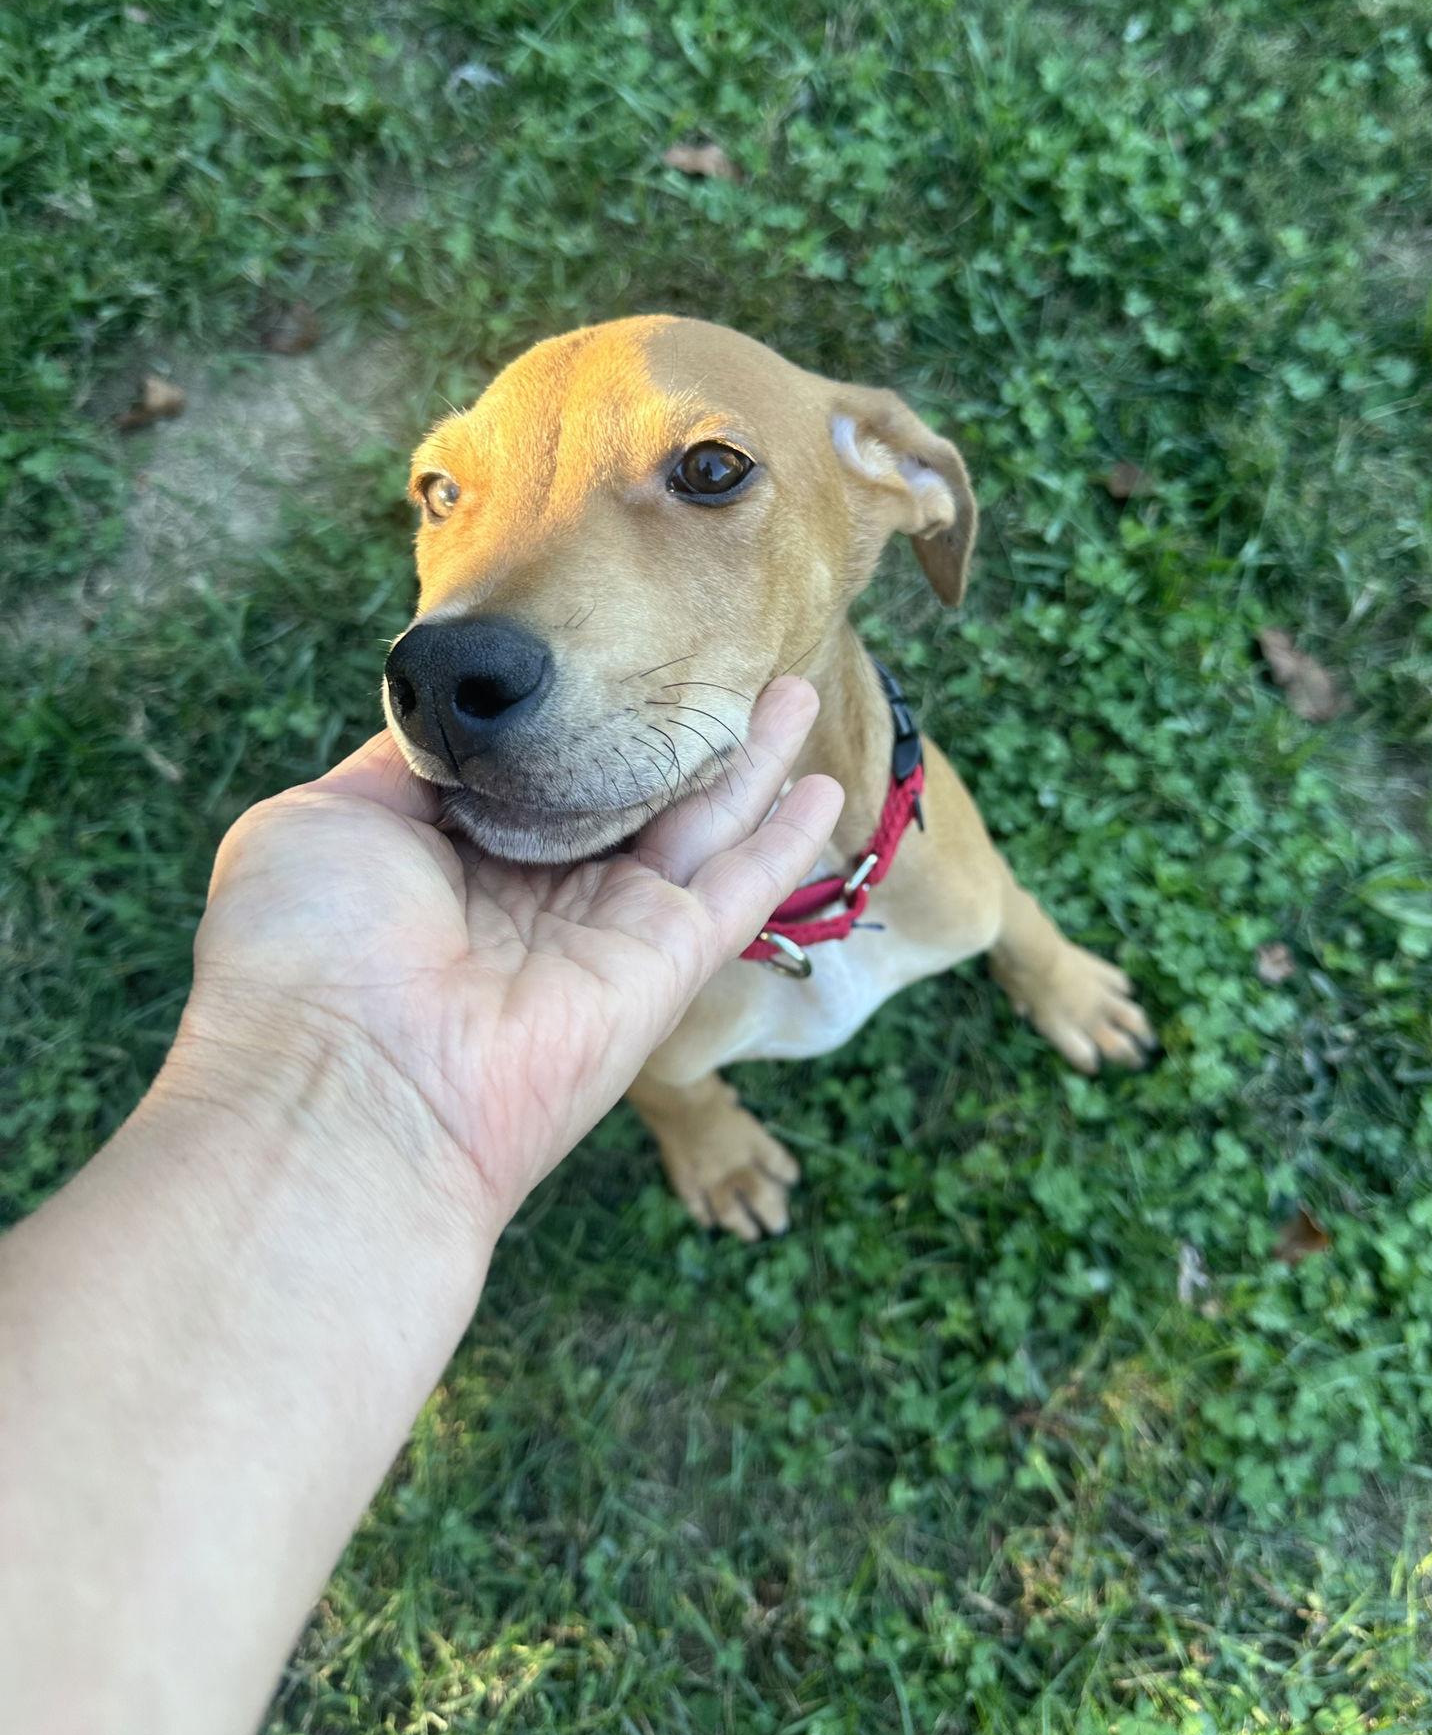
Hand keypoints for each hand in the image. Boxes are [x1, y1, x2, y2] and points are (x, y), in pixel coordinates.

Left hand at [165, 678, 840, 1242]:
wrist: (345, 1083)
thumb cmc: (306, 952)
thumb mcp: (326, 819)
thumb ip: (403, 767)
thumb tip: (455, 725)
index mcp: (447, 863)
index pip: (531, 776)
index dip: (569, 715)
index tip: (600, 651)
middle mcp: (532, 897)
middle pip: (627, 795)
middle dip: (671, 732)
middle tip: (719, 658)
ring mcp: (604, 932)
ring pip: (698, 825)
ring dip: (749, 758)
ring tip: (790, 687)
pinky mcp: (663, 962)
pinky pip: (740, 887)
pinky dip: (784, 838)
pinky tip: (822, 785)